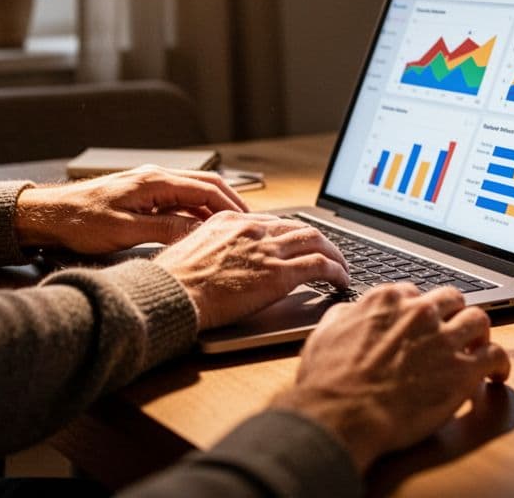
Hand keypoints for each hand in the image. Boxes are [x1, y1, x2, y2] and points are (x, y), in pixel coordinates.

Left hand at [13, 166, 249, 254]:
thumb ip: (165, 230)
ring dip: (213, 209)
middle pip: (206, 185)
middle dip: (230, 204)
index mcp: (155, 181)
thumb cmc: (79, 221)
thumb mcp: (125, 231)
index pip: (207, 189)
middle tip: (249, 225)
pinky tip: (200, 230)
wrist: (48, 215)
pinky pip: (178, 201)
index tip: (249, 222)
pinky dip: (195, 213)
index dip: (231, 206)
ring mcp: (149, 185)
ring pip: (193, 193)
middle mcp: (155, 177)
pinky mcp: (142, 195)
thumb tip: (199, 235)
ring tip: (230, 230)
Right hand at [154, 212, 348, 328]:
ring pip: (316, 241)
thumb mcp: (190, 251)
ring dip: (334, 254)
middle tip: (328, 254)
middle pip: (298, 227)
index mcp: (230, 220)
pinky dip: (337, 271)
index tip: (298, 245)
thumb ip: (213, 249)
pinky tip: (341, 281)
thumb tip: (221, 262)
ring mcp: (268, 250)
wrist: (171, 293)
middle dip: (318, 241)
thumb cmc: (172, 282)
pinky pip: (321, 265)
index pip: (272, 221)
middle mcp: (253, 229)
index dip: (290, 235)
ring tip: (341, 268)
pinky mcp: (280, 274)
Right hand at [270, 284, 510, 472]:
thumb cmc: (328, 381)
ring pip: (479, 319)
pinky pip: (496, 356)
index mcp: (387, 300)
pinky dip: (500, 363)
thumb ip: (345, 315)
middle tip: (451, 331)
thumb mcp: (325, 333)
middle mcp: (420, 313)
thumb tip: (353, 312)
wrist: (342, 414)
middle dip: (452, 314)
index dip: (419, 311)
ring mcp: (444, 340)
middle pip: (451, 300)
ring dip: (479, 332)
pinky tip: (497, 374)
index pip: (415, 294)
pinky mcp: (463, 371)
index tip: (420, 325)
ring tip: (477, 346)